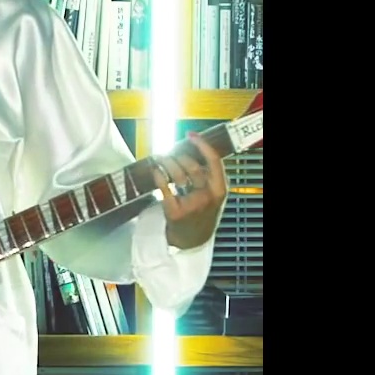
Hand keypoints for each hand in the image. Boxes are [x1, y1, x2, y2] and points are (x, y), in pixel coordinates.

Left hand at [154, 132, 228, 250]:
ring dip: (166, 162)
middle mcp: (207, 196)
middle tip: (168, 151)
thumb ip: (207, 176)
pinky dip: (158, 175)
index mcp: (220, 189)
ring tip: (159, 157)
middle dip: (177, 155)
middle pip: (191, 166)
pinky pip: (164, 187)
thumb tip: (191, 151)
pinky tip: (155, 170)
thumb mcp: (213, 195)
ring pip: (177, 174)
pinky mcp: (175, 211)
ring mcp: (192, 204)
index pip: (214, 161)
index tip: (191, 135)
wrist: (193, 240)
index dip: (202, 145)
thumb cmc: (202, 213)